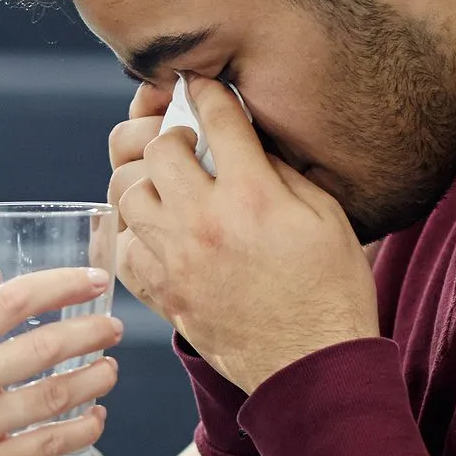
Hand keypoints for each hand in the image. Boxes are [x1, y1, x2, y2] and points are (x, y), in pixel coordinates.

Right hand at [0, 268, 122, 455]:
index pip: (10, 302)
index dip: (61, 286)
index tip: (95, 280)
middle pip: (41, 348)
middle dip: (89, 333)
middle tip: (112, 328)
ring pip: (52, 397)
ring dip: (93, 380)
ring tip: (109, 370)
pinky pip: (46, 443)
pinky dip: (80, 430)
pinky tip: (96, 418)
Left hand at [114, 78, 377, 391]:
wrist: (313, 366)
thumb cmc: (331, 289)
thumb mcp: (325, 215)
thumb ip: (281, 169)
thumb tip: (246, 139)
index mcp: (252, 195)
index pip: (216, 116)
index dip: (208, 92)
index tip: (204, 89)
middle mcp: (204, 221)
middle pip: (159, 149)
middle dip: (174, 137)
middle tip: (193, 147)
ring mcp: (176, 259)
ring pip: (129, 193)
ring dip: (149, 183)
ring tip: (174, 190)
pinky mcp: (162, 293)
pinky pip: (124, 246)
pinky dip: (137, 233)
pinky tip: (163, 233)